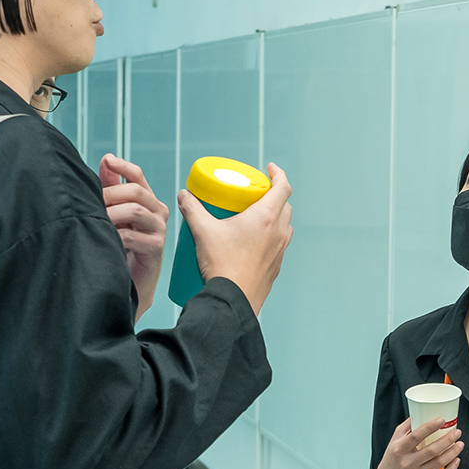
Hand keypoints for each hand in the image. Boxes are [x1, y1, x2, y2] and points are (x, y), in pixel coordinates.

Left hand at [100, 155, 172, 319]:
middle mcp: (157, 212)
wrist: (130, 282)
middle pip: (136, 191)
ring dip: (111, 214)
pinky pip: (132, 235)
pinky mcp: (155, 247)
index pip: (137, 176)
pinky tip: (106, 238)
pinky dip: (115, 235)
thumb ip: (111, 189)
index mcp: (147, 201)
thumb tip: (106, 161)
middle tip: (92, 203)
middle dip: (110, 193)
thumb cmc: (121, 247)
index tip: (108, 160)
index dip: (123, 166)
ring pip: (135, 210)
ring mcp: (159, 229)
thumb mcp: (114, 215)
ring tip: (97, 220)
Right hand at [178, 162, 293, 314]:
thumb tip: (184, 195)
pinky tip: (253, 241)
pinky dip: (271, 236)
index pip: (283, 187)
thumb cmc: (222, 264)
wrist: (232, 300)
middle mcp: (279, 231)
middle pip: (284, 205)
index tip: (269, 168)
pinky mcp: (276, 266)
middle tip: (254, 193)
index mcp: (267, 217)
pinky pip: (278, 244)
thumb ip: (192, 209)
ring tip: (253, 216)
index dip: (278, 174)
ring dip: (274, 216)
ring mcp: (280, 250)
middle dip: (273, 195)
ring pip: (284, 225)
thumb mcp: (202, 231)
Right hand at [373, 417, 464, 468]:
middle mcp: (407, 463)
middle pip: (432, 450)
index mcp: (399, 449)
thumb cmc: (394, 456)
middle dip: (448, 440)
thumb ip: (408, 426)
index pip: (416, 436)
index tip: (442, 420)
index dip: (430, 427)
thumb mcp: (395, 439)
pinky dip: (452, 468)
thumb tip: (422, 411)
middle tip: (457, 432)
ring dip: (453, 452)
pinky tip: (456, 459)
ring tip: (460, 444)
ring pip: (439, 463)